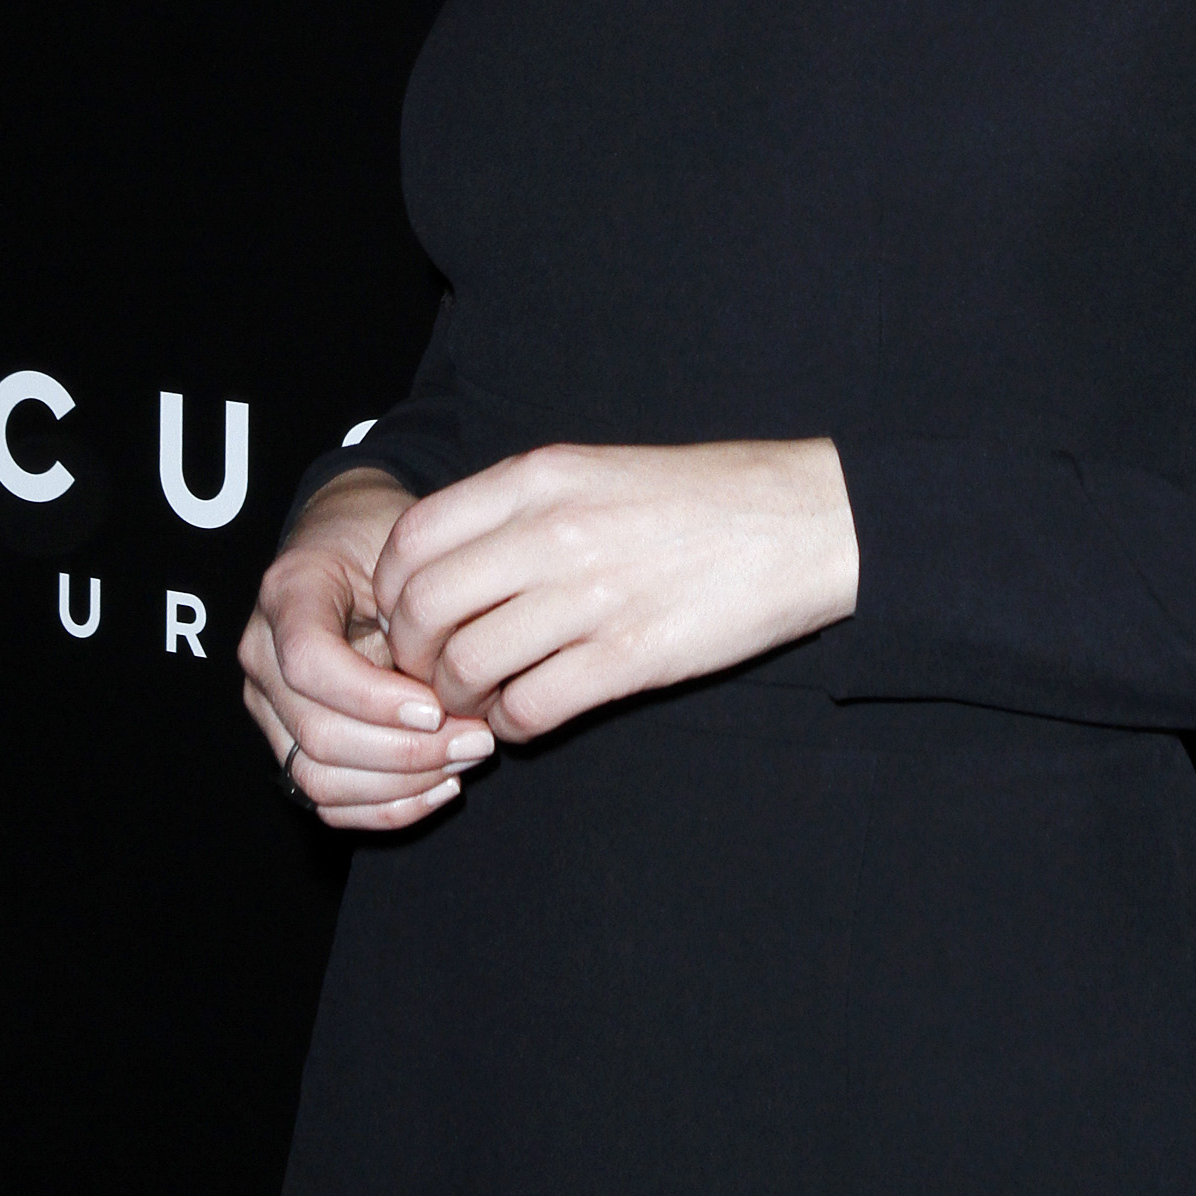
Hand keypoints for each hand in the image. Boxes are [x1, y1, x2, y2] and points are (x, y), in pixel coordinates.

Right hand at [238, 468, 496, 830]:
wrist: (351, 538)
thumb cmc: (386, 536)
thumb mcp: (405, 542)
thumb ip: (417, 602)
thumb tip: (449, 684)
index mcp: (288, 592)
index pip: (310, 662)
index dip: (374, 696)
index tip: (437, 704)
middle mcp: (263, 653)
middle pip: (318, 734)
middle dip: (406, 751)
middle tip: (476, 739)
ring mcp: (270, 704)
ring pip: (319, 777)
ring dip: (401, 784)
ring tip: (465, 760)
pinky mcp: (288, 740)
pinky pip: (326, 799)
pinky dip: (385, 806)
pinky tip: (440, 786)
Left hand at [372, 439, 859, 744]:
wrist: (803, 521)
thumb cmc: (701, 497)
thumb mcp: (597, 470)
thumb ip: (520, 509)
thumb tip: (446, 566)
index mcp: (540, 477)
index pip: (411, 538)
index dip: (392, 591)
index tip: (407, 615)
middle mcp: (552, 531)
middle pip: (422, 609)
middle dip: (411, 654)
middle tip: (432, 670)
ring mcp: (589, 597)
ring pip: (465, 667)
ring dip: (457, 697)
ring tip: (479, 699)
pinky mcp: (628, 657)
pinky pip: (529, 709)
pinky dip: (512, 724)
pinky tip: (526, 715)